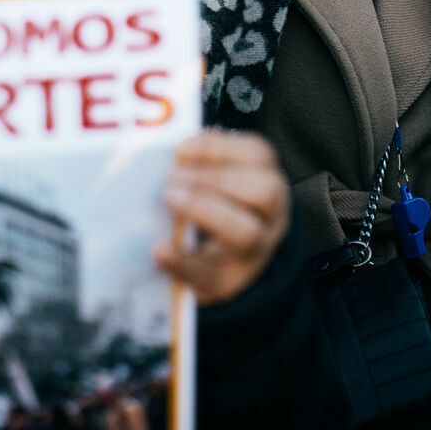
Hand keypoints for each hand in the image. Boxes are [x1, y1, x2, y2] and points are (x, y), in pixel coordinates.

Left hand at [155, 130, 290, 305]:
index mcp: (268, 179)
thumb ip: (204, 162)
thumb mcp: (222, 183)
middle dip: (215, 179)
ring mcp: (254, 252)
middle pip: (264, 192)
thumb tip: (176, 148)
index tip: (182, 148)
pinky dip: (183, 261)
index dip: (220, 147)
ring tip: (170, 200)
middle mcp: (271, 215)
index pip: (259, 154)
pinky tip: (160, 249)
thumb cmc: (221, 211)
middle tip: (172, 179)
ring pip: (246, 232)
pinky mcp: (228, 282)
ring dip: (205, 211)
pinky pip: (210, 274)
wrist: (231, 267)